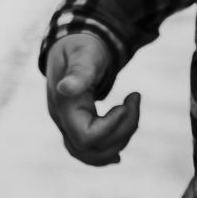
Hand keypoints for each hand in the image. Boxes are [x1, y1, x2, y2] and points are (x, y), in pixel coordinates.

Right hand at [44, 33, 140, 165]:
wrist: (74, 43)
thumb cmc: (82, 46)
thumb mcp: (85, 55)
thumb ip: (79, 73)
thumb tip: (65, 89)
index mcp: (64, 105)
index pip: (85, 137)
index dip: (111, 127)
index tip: (125, 103)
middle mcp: (62, 120)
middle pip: (91, 150)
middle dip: (122, 131)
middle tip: (134, 100)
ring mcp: (67, 125)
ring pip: (91, 153)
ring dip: (119, 138)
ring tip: (132, 109)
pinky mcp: (77, 124)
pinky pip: (89, 148)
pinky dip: (108, 148)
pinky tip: (121, 144)